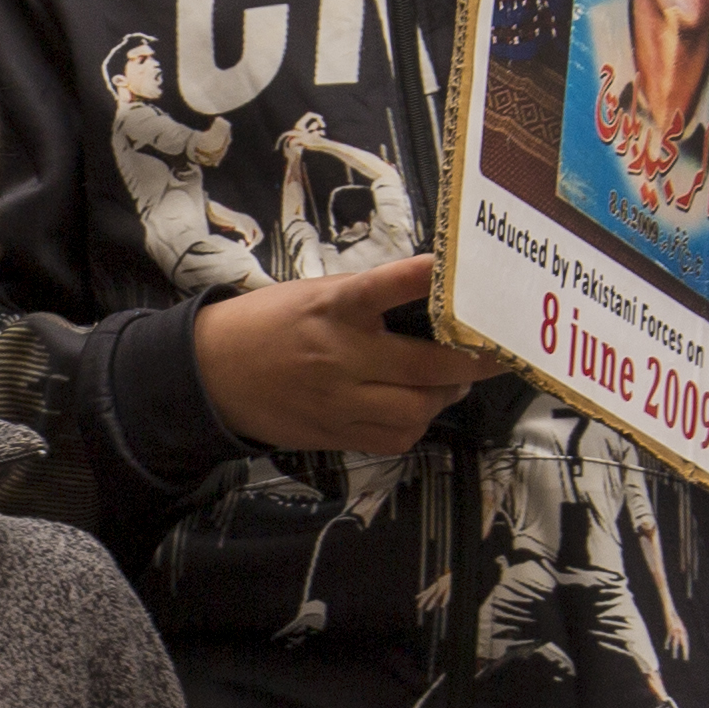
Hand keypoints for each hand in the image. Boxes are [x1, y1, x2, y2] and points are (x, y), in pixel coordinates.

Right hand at [194, 259, 480, 456]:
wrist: (212, 373)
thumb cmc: (269, 323)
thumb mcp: (313, 294)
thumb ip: (366, 298)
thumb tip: (428, 298)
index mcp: (332, 309)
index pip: (382, 288)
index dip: (421, 279)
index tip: (452, 270)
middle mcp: (339, 356)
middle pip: (425, 366)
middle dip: (472, 362)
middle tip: (496, 353)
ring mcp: (339, 400)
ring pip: (416, 410)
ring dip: (445, 396)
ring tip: (453, 381)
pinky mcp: (335, 432)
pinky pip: (393, 437)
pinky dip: (415, 423)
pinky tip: (417, 407)